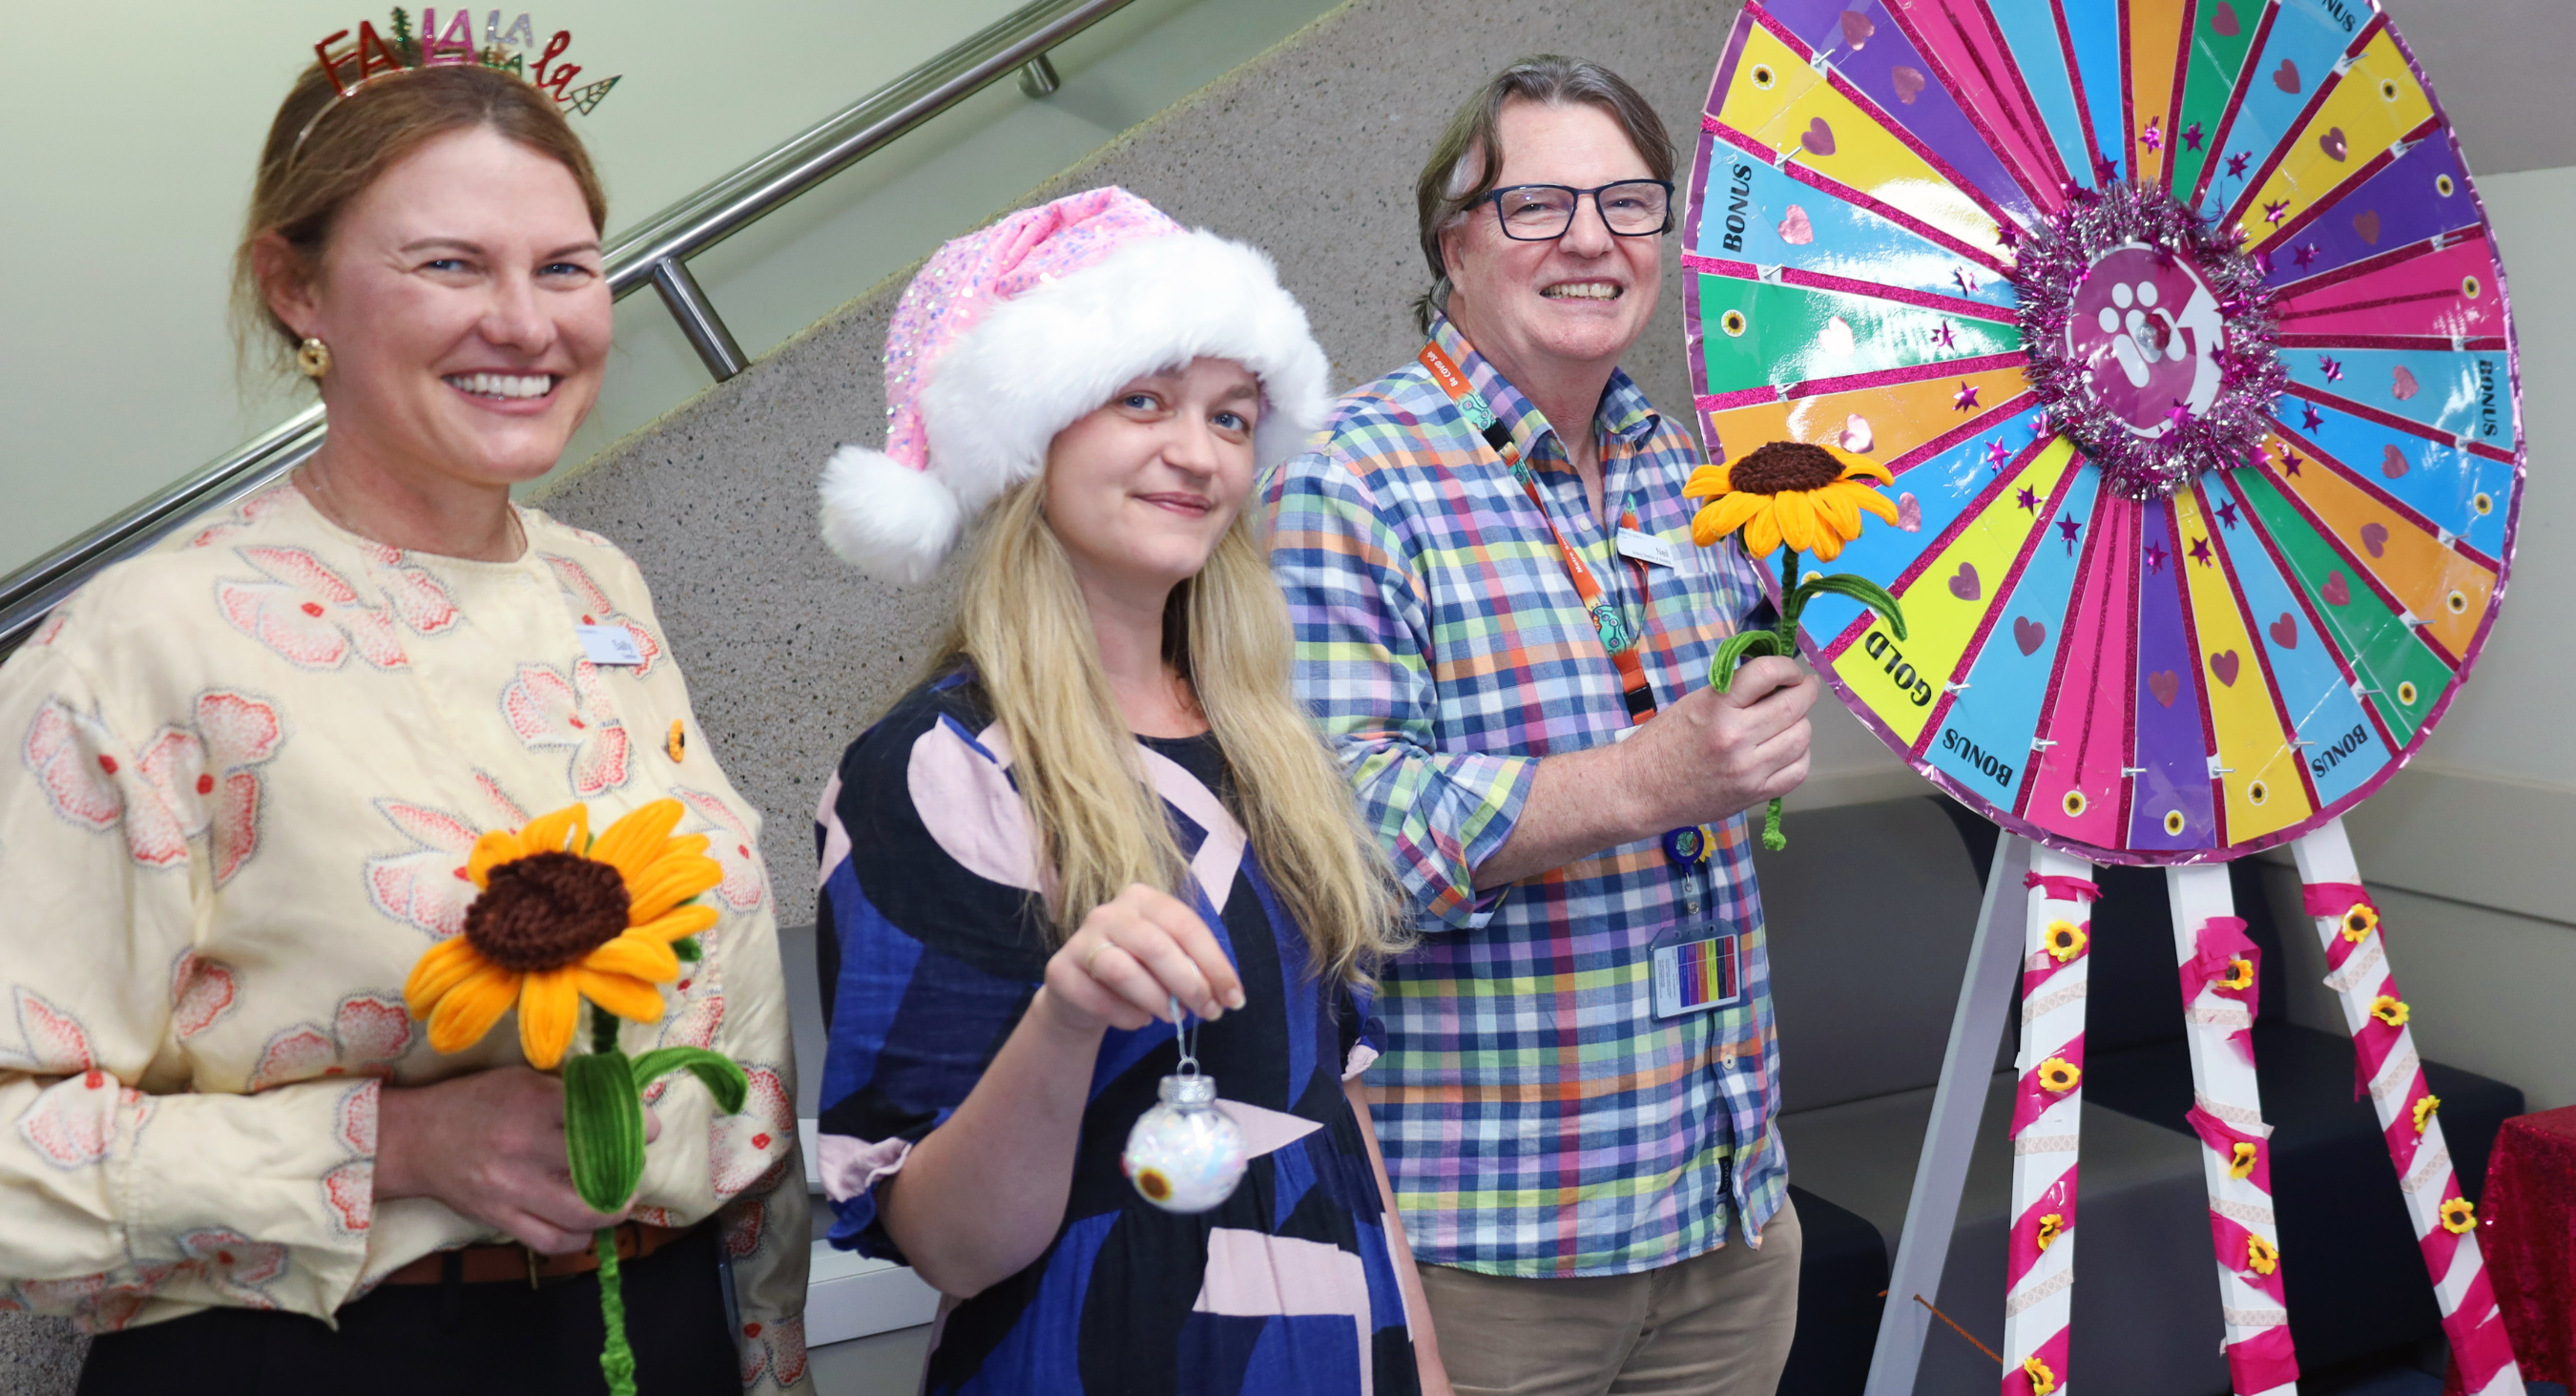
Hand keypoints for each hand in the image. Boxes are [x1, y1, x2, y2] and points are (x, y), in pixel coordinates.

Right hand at [375, 1064, 662, 1253]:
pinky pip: (550, 1241)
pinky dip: (577, 1239)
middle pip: (598, 1169)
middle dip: (629, 1171)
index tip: (650, 1128)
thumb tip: (618, 1097)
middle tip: (635, 1168)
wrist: (414, 1139)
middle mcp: (524, 1148)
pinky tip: (586, 1226)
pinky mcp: (499, 1219)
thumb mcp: (521, 1079)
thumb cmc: (474, 1102)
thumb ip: (566, 1089)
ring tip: (619, 1201)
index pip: (598, 1114)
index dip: (635, 1123)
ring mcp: (511, 1189)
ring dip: (611, 1212)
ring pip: (579, 1214)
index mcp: (533, 1104)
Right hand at [1039, 883, 1245, 1034]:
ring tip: (1171, 1017)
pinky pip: (1099, 998)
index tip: (1233, 998)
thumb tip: (1228, 997)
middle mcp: (1109, 912)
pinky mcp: (1061, 971)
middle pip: (1156, 946)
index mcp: (1143, 900)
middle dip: (1188, 984)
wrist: (1081, 995)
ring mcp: (1080, 940)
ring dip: (1156, 1000)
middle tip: (1206, 1012)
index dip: (1214, 964)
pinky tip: (1138, 1019)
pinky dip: (1126, 1016)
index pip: (1185, 926)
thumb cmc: (1136, 972)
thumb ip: (1196, 970)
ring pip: (1123, 971)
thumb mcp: (1169, 963)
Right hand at [1625, 654, 1816, 828]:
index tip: (1790, 671)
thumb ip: (1734, 691)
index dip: (1786, 668)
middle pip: (1793, 706)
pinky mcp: (1754, 794)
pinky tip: (1788, 749)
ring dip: (1802, 724)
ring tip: (1792, 721)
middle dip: (1805, 692)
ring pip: (1801, 738)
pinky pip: (1797, 771)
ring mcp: (1748, 770)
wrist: (1641, 790)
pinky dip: (1800, 755)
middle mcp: (1735, 737)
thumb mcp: (1693, 703)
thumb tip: (1776, 681)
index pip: (1767, 674)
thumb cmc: (1662, 743)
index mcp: (1715, 708)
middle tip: (1804, 688)